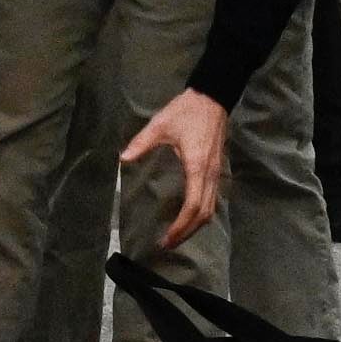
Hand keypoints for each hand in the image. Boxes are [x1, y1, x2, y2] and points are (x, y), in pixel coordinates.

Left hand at [115, 89, 229, 249]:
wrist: (212, 97)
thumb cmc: (186, 111)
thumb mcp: (161, 124)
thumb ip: (142, 142)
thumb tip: (123, 158)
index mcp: (197, 167)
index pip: (193, 206)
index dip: (180, 226)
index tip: (166, 238)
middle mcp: (210, 175)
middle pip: (204, 214)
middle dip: (187, 232)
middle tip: (168, 244)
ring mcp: (217, 174)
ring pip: (211, 209)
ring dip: (196, 226)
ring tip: (178, 235)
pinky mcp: (217, 170)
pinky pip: (212, 199)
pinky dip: (201, 214)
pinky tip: (189, 217)